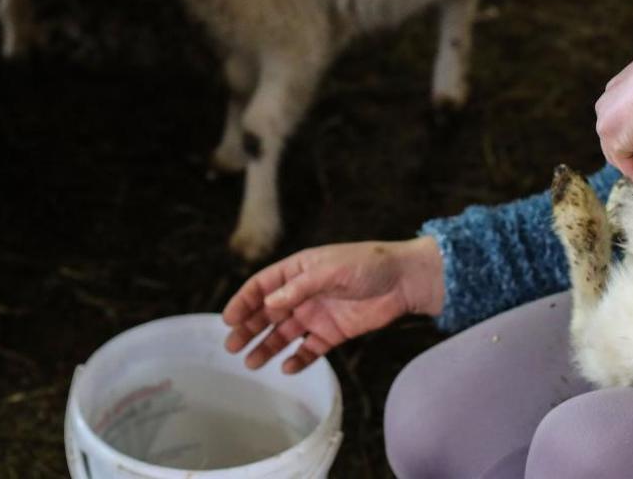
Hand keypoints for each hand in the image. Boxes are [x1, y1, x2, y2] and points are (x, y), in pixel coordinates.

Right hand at [222, 237, 444, 373]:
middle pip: (268, 312)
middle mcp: (302, 293)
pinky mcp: (333, 333)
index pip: (262, 286)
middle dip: (249, 328)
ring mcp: (317, 314)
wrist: (405, 281)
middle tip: (232, 346)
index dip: (244, 301)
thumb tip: (269, 302)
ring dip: (268, 347)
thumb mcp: (330, 270)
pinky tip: (287, 368)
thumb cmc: (367, 265)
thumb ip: (300, 287)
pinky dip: (298, 359)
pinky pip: (310, 349)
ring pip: (285, 334)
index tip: (228, 319)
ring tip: (251, 363)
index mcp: (298, 271)